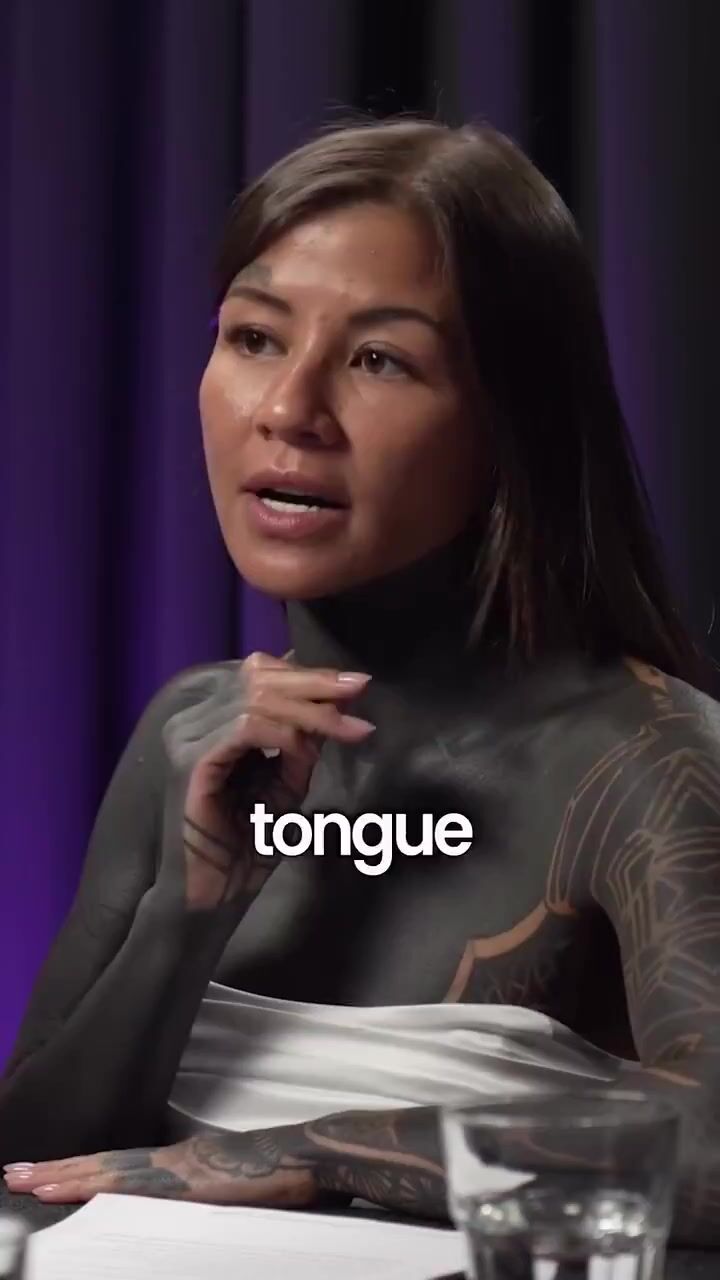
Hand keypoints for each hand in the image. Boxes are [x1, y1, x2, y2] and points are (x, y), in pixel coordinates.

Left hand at [2, 1131, 317, 1205]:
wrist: (315, 1154)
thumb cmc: (288, 1174)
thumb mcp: (238, 1189)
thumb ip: (208, 1194)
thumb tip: (194, 1204)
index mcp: (183, 1162)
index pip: (119, 1165)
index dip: (80, 1169)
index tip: (43, 1173)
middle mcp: (174, 1160)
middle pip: (104, 1165)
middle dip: (57, 1171)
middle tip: (12, 1173)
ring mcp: (180, 1170)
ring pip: (110, 1172)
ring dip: (65, 1177)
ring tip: (26, 1180)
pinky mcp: (191, 1183)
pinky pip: (136, 1186)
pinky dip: (101, 1187)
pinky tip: (78, 1193)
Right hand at [162, 653, 372, 908]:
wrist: (213, 894)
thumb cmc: (246, 843)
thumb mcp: (286, 782)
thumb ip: (303, 743)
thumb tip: (337, 704)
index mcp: (213, 719)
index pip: (261, 674)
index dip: (309, 673)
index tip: (356, 684)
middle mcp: (195, 720)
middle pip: (260, 678)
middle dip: (317, 683)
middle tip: (360, 688)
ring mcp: (190, 739)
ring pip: (258, 700)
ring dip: (311, 712)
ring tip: (349, 729)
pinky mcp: (193, 763)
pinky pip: (245, 729)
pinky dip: (283, 735)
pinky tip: (306, 751)